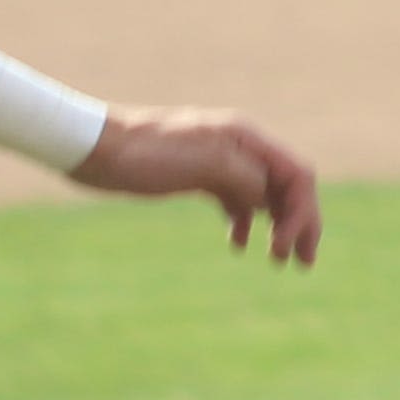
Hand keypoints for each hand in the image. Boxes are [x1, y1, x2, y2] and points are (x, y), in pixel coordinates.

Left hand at [74, 105, 321, 266]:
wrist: (96, 149)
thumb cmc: (145, 153)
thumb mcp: (201, 162)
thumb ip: (243, 176)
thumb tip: (270, 198)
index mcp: (244, 138)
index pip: (295, 174)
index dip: (302, 213)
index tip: (283, 248)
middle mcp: (238, 147)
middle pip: (286, 186)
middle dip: (300, 223)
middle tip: (303, 262)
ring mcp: (218, 161)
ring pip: (263, 195)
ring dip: (277, 225)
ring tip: (278, 259)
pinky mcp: (198, 176)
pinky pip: (234, 199)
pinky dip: (244, 221)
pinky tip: (238, 244)